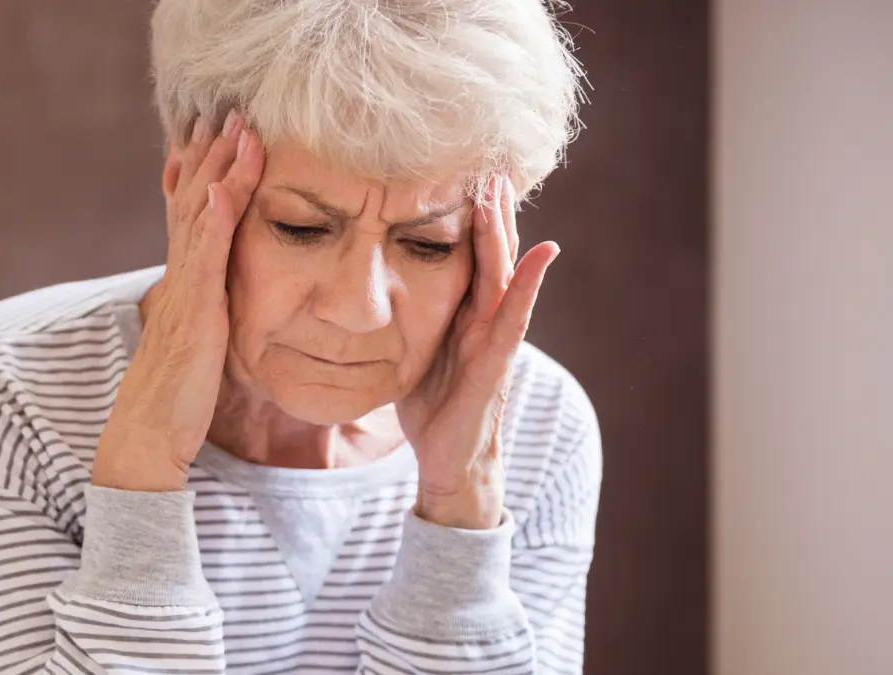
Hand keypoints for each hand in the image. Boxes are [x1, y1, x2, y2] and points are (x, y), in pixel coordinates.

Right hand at [91, 110, 264, 490]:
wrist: (145, 439)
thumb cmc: (175, 399)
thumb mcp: (197, 344)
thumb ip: (207, 310)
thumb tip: (219, 295)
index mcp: (183, 285)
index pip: (192, 214)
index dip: (205, 171)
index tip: (222, 132)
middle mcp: (178, 281)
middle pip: (192, 203)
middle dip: (212, 154)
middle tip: (229, 109)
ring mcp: (182, 296)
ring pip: (198, 221)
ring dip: (217, 171)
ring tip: (235, 129)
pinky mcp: (193, 318)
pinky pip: (202, 262)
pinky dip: (210, 223)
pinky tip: (221, 191)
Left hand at [395, 176, 559, 528]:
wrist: (448, 460)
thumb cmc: (430, 405)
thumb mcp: (407, 348)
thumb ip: (399, 314)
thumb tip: (360, 282)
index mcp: (457, 310)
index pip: (461, 250)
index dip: (460, 211)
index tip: (450, 166)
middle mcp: (481, 315)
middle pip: (486, 250)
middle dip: (485, 205)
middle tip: (481, 156)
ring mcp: (494, 336)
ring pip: (501, 271)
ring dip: (504, 228)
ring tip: (502, 186)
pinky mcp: (497, 361)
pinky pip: (514, 316)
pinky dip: (528, 283)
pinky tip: (543, 251)